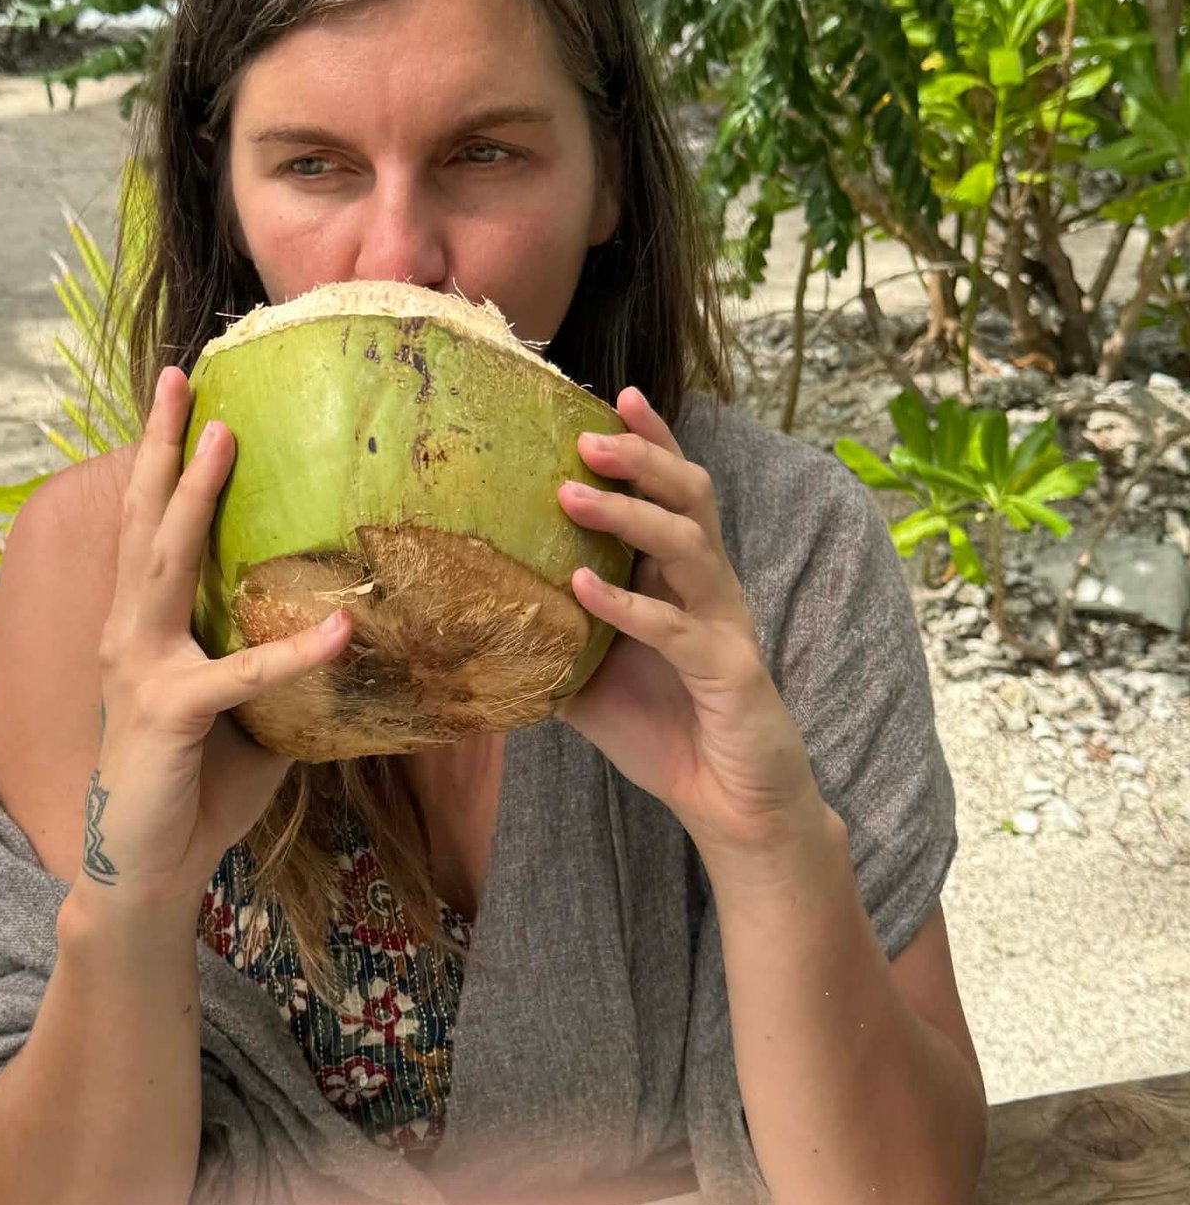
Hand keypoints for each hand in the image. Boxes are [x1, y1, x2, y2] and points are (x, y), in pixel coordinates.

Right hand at [76, 366, 353, 920]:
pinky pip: (242, 675)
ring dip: (196, 497)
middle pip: (146, 519)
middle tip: (180, 377)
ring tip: (226, 438)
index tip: (182, 397)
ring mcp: (144, 668)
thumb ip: (279, 663)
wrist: (149, 869)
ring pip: (167, 563)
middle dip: (164, 445)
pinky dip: (295, 653)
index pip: (152, 526)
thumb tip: (347, 624)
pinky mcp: (170, 712)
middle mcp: (132, 632)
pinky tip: (343, 629)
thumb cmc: (196, 786)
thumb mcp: (245, 710)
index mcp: (145, 625)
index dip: (164, 462)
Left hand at [554, 387, 825, 862]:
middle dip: (642, 456)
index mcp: (683, 577)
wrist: (730, 807)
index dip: (652, 440)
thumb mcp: (592, 677)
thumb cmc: (666, 731)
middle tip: (586, 437)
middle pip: (690, 496)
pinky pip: (676, 627)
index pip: (673, 491)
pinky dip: (628, 603)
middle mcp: (709, 587)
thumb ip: (552, 637)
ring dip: (629, 515)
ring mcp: (723, 624)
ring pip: (689, 544)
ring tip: (572, 494)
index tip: (613, 398)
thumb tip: (475, 615)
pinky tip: (582, 588)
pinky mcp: (729, 671)